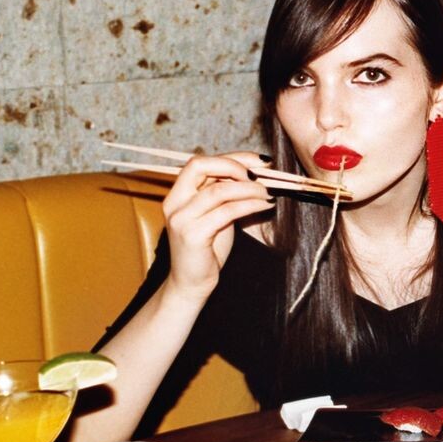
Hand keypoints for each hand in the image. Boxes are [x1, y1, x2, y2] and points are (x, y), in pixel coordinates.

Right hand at [159, 152, 273, 299]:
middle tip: (260, 176)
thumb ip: (224, 193)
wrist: (192, 283)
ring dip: (249, 188)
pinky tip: (265, 205)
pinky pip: (227, 211)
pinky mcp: (193, 235)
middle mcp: (174, 203)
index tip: (258, 162)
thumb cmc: (207, 248)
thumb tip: (255, 172)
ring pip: (219, 190)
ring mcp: (181, 219)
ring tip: (268, 193)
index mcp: (177, 194)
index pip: (200, 162)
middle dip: (234, 166)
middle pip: (200, 166)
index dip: (231, 158)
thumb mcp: (215, 214)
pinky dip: (250, 204)